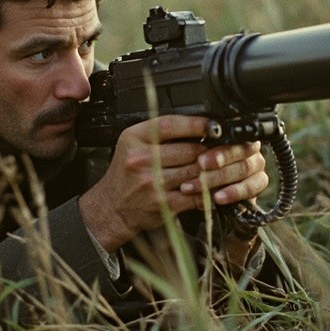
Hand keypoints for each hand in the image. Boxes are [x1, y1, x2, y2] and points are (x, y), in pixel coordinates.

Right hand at [78, 115, 267, 251]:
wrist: (111, 207)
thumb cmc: (125, 174)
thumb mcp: (133, 144)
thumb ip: (159, 134)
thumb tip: (198, 125)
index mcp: (135, 138)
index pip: (171, 124)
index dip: (197, 124)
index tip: (213, 125)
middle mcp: (141, 158)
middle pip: (189, 149)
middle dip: (208, 149)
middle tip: (218, 149)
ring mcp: (152, 182)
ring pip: (196, 171)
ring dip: (210, 170)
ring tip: (217, 167)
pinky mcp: (163, 203)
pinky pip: (196, 194)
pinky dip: (207, 191)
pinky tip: (211, 187)